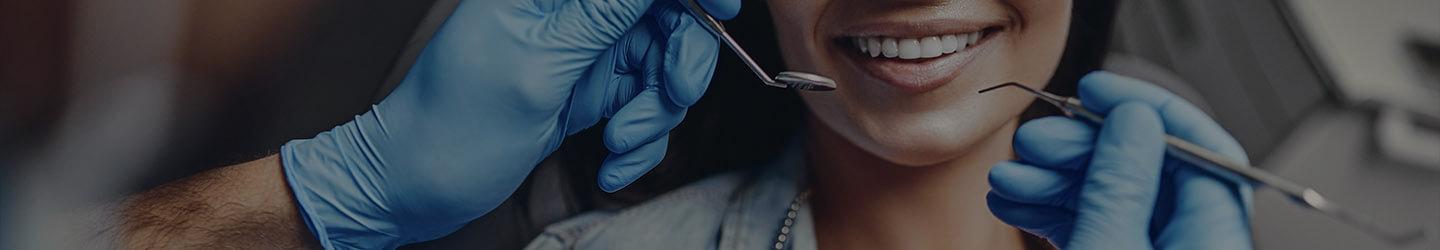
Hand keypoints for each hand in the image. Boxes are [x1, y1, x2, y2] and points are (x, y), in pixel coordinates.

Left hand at [278, 0, 739, 247]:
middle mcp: (570, 11)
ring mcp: (583, 51)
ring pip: (661, 65)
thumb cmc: (452, 126)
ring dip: (653, 114)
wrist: (414, 188)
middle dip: (678, 61)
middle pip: (665, 14)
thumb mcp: (538, 66)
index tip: (721, 10)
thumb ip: (606, 10)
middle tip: (670, 96)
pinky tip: (608, 164)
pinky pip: (643, 105)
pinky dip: (638, 141)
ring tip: (616, 144)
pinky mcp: (589, 91)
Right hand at [986, 71, 1253, 248]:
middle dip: (1081, 149)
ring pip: (1110, 200)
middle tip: (1036, 141)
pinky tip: (1017, 202)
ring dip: (1054, 181)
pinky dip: (1054, 212)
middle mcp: (1189, 245)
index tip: (1099, 91)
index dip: (1147, 110)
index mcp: (1212, 238)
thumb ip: (1121, 188)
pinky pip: (1094, 228)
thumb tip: (1132, 123)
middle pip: (1146, 171)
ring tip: (1009, 177)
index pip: (1201, 150)